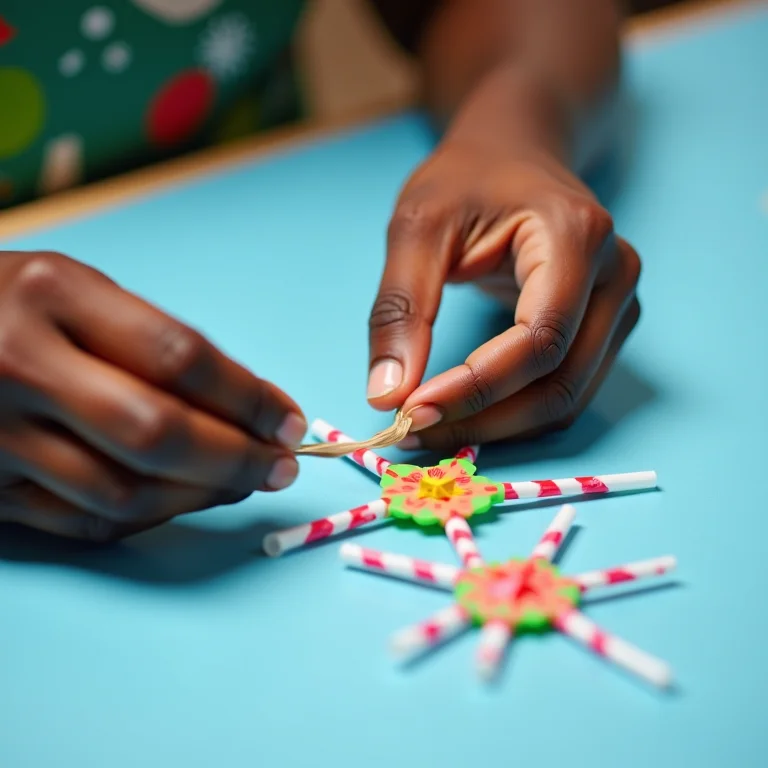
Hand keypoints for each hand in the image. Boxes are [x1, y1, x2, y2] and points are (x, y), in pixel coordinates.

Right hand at [0, 252, 305, 541]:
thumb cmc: (11, 305)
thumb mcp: (77, 290)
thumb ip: (155, 343)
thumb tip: (252, 406)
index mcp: (54, 293)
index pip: (180, 357)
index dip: (249, 398)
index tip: (289, 421)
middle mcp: (19, 362)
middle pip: (157, 434)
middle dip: (237, 459)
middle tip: (281, 465)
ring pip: (125, 492)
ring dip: (201, 496)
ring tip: (241, 483)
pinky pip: (86, 520)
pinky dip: (150, 516)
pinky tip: (183, 498)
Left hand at [366, 140, 639, 450]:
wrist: (514, 153)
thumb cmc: (468, 178)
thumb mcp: (418, 224)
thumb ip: (402, 307)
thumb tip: (388, 395)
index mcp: (578, 238)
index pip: (538, 340)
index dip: (477, 387)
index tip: (412, 409)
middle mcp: (615, 276)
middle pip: (560, 383)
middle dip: (483, 419)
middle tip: (413, 431)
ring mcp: (619, 306)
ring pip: (567, 399)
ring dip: (498, 427)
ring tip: (431, 427)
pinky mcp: (606, 328)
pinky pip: (566, 391)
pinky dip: (514, 413)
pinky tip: (465, 412)